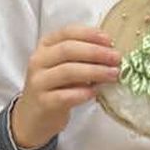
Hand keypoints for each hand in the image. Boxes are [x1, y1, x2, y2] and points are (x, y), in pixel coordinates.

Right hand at [11, 26, 121, 149]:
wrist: (33, 117)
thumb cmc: (55, 87)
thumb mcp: (64, 66)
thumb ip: (82, 57)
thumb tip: (111, 52)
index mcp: (45, 46)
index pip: (67, 33)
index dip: (89, 34)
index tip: (109, 40)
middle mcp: (38, 61)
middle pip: (68, 50)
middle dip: (95, 52)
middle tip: (116, 58)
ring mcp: (39, 82)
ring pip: (67, 71)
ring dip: (94, 71)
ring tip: (113, 74)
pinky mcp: (43, 103)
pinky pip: (65, 96)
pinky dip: (82, 93)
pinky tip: (95, 92)